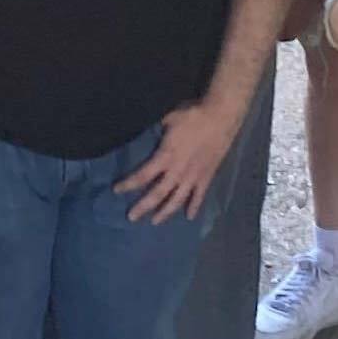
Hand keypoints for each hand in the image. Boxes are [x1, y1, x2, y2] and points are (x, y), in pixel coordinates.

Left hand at [118, 97, 238, 222]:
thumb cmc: (192, 116)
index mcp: (166, 157)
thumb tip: (144, 131)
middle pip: (157, 194)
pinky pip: (199, 196)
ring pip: (177, 200)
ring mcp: (193, 177)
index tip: (116, 190)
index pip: (143, 175)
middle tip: (131, 217)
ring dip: (165, 212)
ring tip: (155, 222)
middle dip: (143, 207)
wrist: (221, 117)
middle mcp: (178, 172)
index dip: (129, 184)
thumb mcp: (167, 119)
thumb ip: (156, 130)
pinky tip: (189, 217)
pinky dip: (194, 207)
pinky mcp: (207, 177)